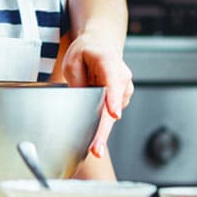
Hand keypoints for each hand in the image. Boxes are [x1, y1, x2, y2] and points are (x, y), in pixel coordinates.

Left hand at [60, 31, 133, 157]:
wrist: (101, 46)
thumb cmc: (87, 52)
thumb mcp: (73, 60)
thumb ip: (76, 80)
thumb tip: (79, 103)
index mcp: (109, 62)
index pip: (113, 81)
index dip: (113, 99)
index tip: (114, 114)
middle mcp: (122, 77)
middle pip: (113, 107)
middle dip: (104, 130)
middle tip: (97, 150)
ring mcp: (124, 90)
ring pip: (112, 116)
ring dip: (102, 132)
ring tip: (94, 150)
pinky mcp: (121, 100)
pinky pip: (110, 116)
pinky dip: (102, 127)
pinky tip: (95, 138)